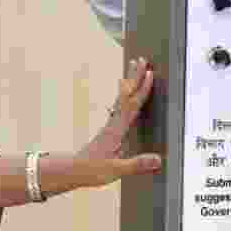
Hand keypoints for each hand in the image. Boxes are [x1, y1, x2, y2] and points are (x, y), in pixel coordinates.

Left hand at [75, 57, 161, 182]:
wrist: (72, 170)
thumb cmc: (92, 170)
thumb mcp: (116, 170)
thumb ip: (137, 164)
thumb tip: (158, 159)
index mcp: (117, 130)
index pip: (132, 105)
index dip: (142, 89)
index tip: (149, 74)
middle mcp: (113, 123)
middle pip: (126, 95)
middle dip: (134, 77)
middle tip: (141, 60)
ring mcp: (110, 124)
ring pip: (121, 97)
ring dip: (129, 81)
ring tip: (133, 67)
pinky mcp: (109, 129)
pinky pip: (119, 105)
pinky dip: (124, 94)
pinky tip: (125, 93)